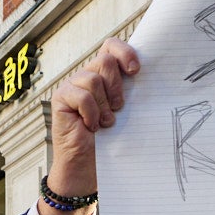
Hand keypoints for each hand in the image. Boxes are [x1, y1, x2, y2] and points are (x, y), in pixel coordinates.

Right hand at [44, 38, 140, 214]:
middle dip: (116, 85)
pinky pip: (80, 95)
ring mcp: (72, 87)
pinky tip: (91, 126)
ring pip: (92, 78)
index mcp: (105, 76)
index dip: (124, 51)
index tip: (136, 70)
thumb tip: (154, 76)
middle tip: (119, 108)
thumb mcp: (126, 113)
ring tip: (105, 122)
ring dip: (103, 103)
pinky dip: (90, 111)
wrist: (87, 168)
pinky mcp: (61, 99)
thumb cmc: (109, 142)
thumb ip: (132, 92)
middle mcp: (87, 77)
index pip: (111, 46)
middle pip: (105, 60)